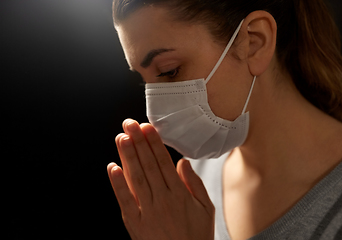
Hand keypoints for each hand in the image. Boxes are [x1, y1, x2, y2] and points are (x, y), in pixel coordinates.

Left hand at [107, 119, 214, 239]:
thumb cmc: (196, 236)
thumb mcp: (206, 209)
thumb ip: (195, 184)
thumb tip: (183, 162)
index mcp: (180, 195)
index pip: (163, 162)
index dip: (154, 143)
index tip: (147, 128)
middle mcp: (162, 200)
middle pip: (148, 165)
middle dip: (138, 142)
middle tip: (130, 124)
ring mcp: (147, 212)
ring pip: (136, 178)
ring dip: (127, 156)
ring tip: (122, 138)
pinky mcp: (135, 223)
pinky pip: (125, 200)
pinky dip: (117, 184)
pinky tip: (112, 168)